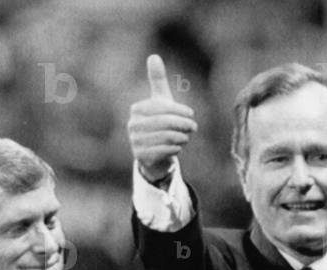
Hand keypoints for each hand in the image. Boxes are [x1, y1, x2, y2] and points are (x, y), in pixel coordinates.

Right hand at [127, 55, 197, 182]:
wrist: (153, 152)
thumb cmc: (159, 122)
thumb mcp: (160, 101)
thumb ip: (157, 80)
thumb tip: (153, 56)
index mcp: (137, 109)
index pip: (162, 107)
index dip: (180, 110)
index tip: (191, 114)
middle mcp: (133, 125)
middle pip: (165, 122)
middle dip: (183, 125)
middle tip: (194, 127)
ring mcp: (135, 142)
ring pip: (166, 137)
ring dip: (181, 137)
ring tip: (186, 136)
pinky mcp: (141, 156)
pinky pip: (164, 150)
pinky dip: (176, 148)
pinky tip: (179, 146)